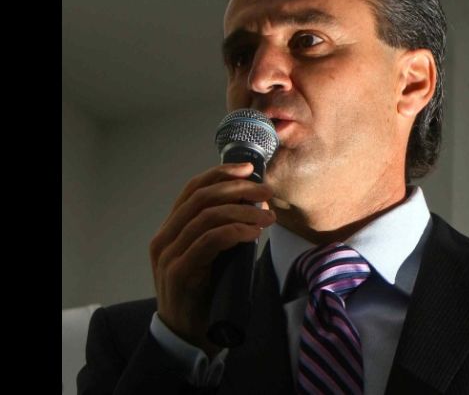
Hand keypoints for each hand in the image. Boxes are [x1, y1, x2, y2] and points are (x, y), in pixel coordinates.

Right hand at [149, 162, 275, 356]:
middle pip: (201, 197)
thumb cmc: (207, 293)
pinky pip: (209, 241)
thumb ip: (224, 231)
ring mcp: (169, 255)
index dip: (220, 173)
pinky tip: (253, 233)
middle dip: (237, 189)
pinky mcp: (179, 272)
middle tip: (266, 193)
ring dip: (243, 212)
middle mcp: (165, 237)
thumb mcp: (214, 255)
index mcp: (172, 229)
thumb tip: (256, 205)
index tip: (248, 168)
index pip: (193, 189)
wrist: (189, 335)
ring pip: (206, 217)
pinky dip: (234, 231)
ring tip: (268, 218)